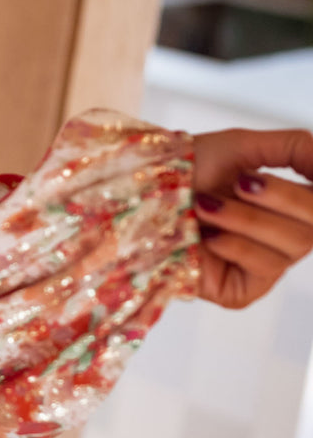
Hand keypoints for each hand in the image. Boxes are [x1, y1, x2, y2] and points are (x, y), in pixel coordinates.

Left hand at [191, 128, 312, 307]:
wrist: (141, 192)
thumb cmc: (186, 168)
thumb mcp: (246, 146)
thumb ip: (297, 149)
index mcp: (289, 206)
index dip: (311, 196)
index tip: (309, 174)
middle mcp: (282, 238)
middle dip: (280, 198)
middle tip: (240, 182)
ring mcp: (264, 268)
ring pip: (291, 247)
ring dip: (246, 219)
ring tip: (206, 204)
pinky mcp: (241, 291)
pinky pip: (262, 268)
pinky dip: (236, 245)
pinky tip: (206, 235)